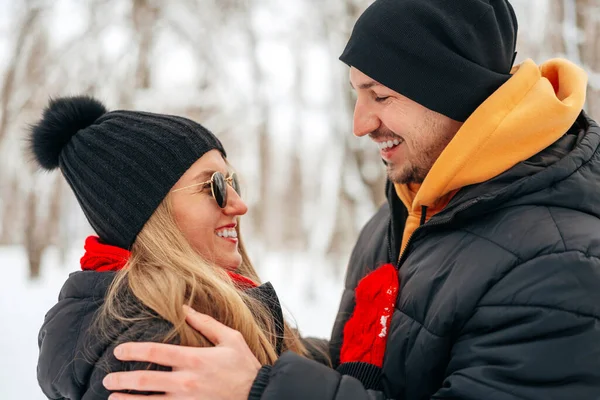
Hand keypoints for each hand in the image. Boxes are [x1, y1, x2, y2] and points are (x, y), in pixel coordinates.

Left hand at [102, 306, 261, 399]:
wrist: (259, 395)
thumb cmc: (244, 365)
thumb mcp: (230, 338)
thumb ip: (205, 323)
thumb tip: (183, 308)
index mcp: (195, 359)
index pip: (156, 353)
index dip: (133, 351)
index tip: (118, 351)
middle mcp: (187, 381)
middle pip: (146, 381)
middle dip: (122, 380)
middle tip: (107, 379)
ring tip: (111, 397)